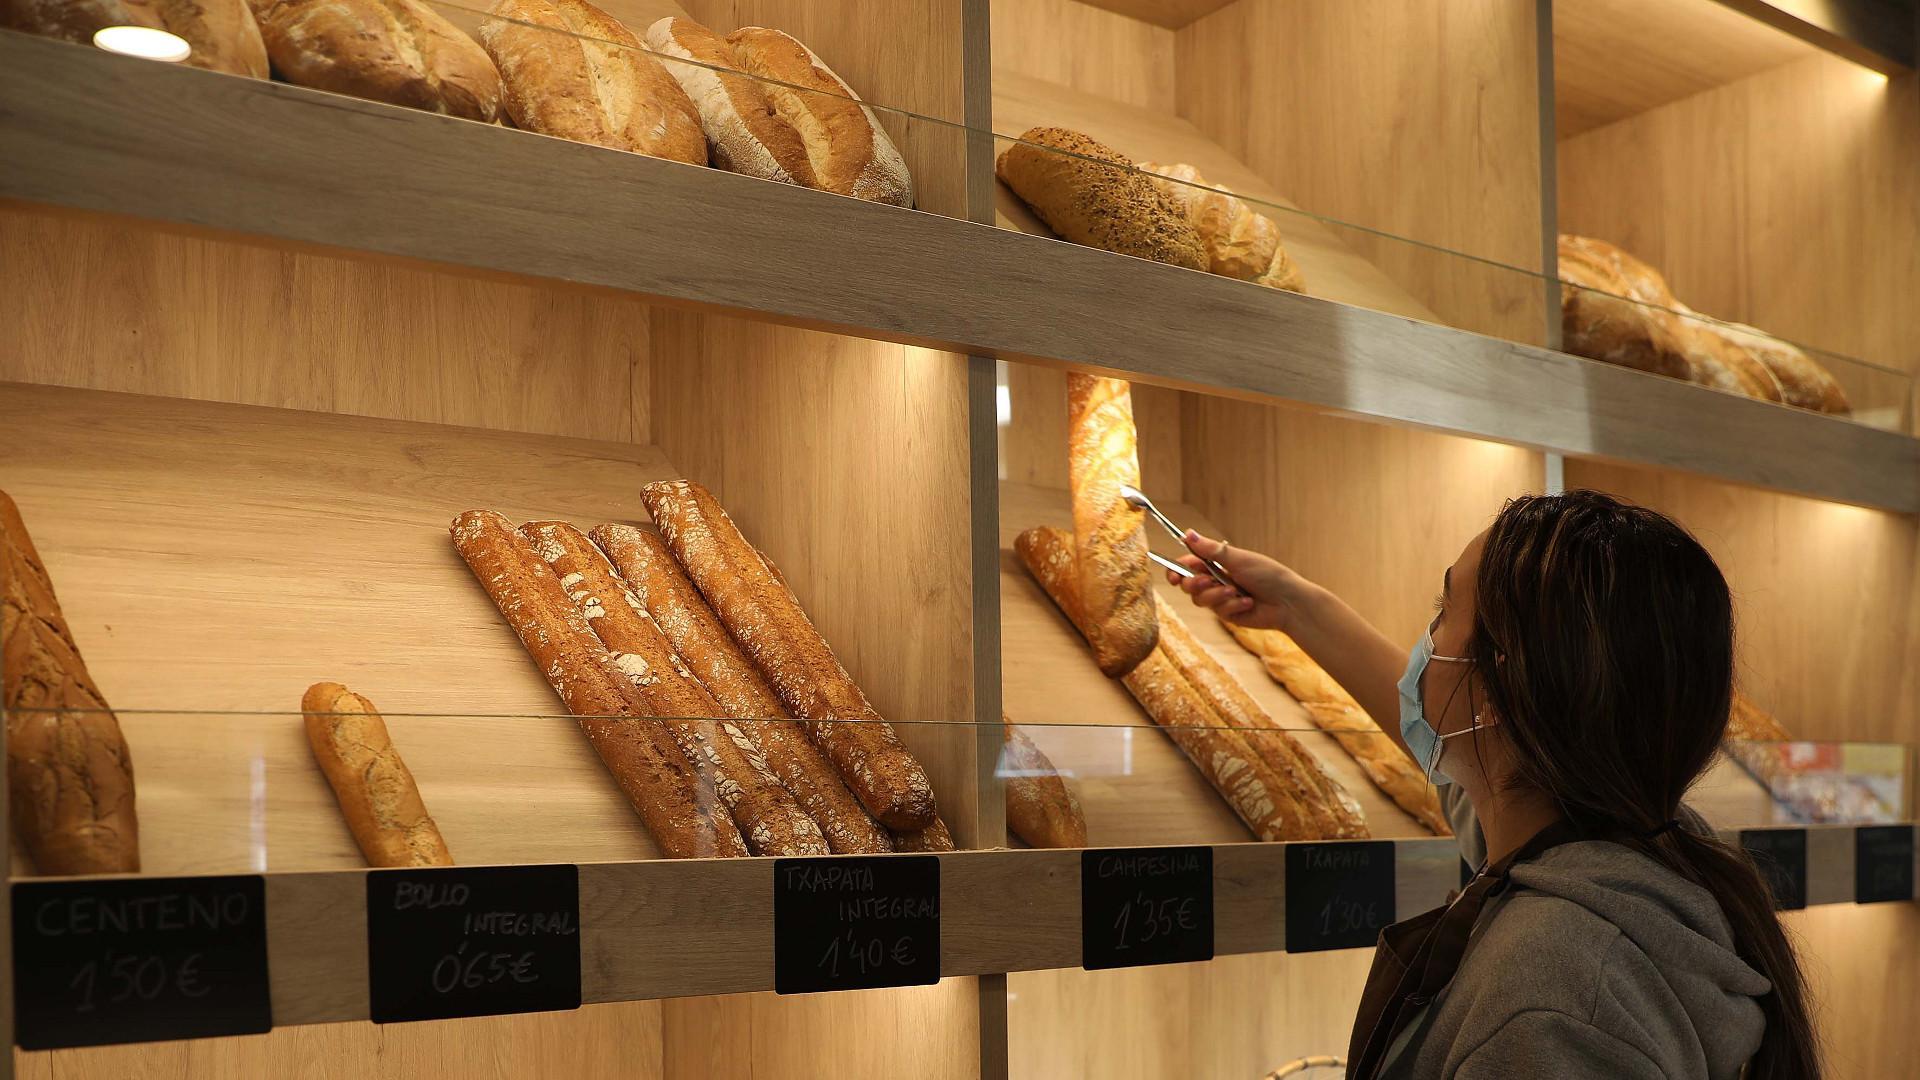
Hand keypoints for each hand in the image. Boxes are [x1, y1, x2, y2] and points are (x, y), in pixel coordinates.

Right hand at [1168, 531, 1307, 631]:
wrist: (1288, 601)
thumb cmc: (1268, 575)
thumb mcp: (1238, 558)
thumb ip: (1210, 550)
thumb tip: (1187, 533)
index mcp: (1216, 563)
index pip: (1187, 565)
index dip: (1176, 570)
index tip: (1173, 575)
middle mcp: (1215, 580)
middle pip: (1188, 585)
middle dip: (1195, 584)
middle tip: (1209, 581)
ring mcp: (1220, 598)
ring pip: (1200, 600)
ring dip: (1217, 595)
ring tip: (1236, 591)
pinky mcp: (1227, 614)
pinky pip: (1218, 611)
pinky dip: (1233, 605)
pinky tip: (1248, 602)